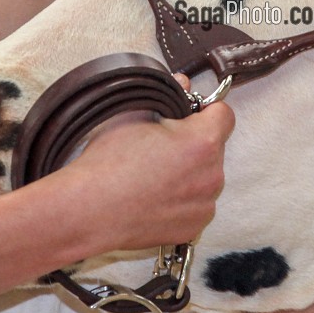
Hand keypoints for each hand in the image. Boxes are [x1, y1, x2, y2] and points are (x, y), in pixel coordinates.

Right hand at [58, 88, 232, 252]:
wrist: (88, 210)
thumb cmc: (108, 164)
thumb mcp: (134, 113)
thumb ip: (169, 95)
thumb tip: (183, 84)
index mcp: (202, 142)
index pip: (225, 115)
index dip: (207, 110)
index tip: (192, 114)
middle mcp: (212, 175)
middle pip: (214, 149)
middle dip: (194, 144)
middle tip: (161, 147)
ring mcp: (204, 205)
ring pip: (205, 178)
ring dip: (190, 173)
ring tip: (154, 176)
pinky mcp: (193, 228)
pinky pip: (196, 205)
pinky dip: (182, 200)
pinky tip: (154, 197)